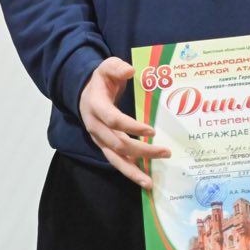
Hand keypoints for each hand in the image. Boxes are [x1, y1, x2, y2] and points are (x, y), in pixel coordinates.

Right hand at [79, 57, 167, 188]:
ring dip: (133, 171)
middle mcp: (95, 127)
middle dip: (141, 151)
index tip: (151, 131)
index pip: (113, 120)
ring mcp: (99, 139)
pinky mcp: (104, 146)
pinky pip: (116, 162)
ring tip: (149, 183)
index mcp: (96, 107)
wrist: (83, 92)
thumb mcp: (107, 67)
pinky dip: (129, 172)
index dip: (131, 127)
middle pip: (118, 144)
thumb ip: (117, 67)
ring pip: (115, 159)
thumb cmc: (101, 79)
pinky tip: (144, 179)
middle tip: (165, 152)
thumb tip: (130, 71)